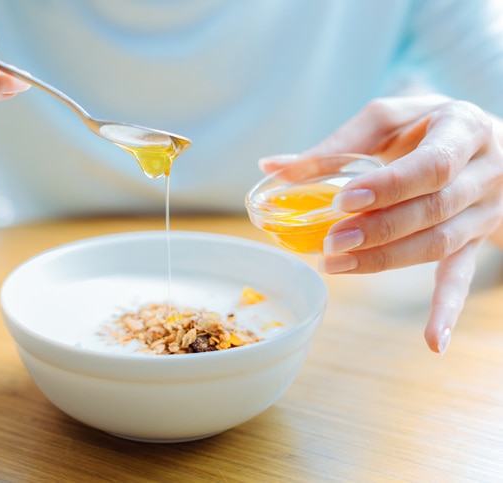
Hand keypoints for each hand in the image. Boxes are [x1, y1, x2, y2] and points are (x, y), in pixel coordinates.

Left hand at [261, 95, 502, 353]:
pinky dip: (447, 309)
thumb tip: (270, 168)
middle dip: (379, 229)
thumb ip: (336, 145)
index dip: (389, 186)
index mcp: (463, 129)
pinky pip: (462, 276)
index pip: (432, 165)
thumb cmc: (425, 126)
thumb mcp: (387, 121)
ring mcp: (484, 211)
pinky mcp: (477, 241)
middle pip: (433, 209)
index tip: (344, 200)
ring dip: (386, 259)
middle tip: (330, 242)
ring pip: (438, 243)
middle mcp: (483, 172)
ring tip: (336, 264)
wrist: (486, 142)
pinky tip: (434, 342)